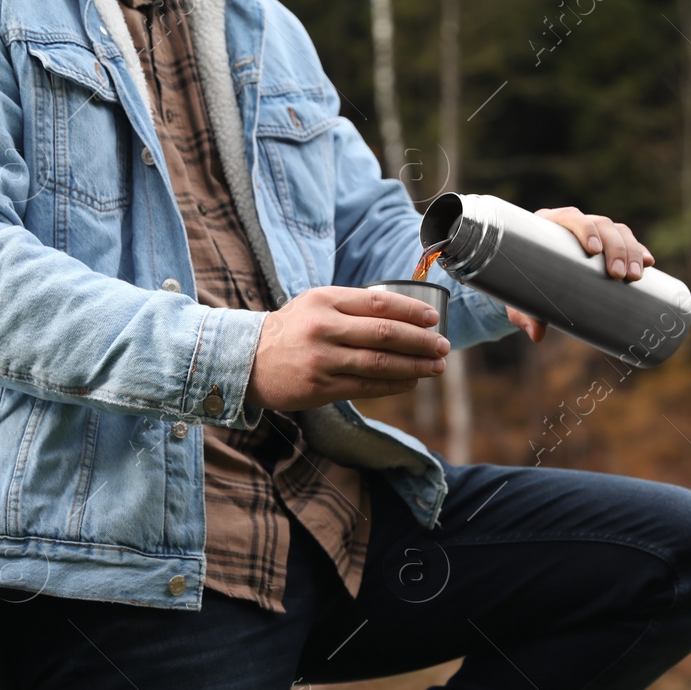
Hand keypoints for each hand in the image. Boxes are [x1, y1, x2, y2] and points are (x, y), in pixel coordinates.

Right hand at [246, 286, 449, 411]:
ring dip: (414, 366)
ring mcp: (322, 360)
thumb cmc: (290, 330)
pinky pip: (366, 387)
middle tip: (443, 346)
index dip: (411, 311)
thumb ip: (351, 306)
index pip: (378, 303)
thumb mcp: (314, 305)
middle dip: (421, 341)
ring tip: (435, 367)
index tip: (433, 319)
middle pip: (384, 334)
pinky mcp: (320, 388)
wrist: (247, 360)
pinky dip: (393, 385)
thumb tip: (403, 315)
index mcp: (324, 300)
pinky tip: (410, 381)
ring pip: (379, 363)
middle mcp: (323, 328)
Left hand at [506, 207, 655, 342]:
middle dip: (615, 248)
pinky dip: (638, 250)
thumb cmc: (522, 285)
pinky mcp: (605, 246)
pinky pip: (626, 241)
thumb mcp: (521, 298)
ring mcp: (591, 233)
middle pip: (601, 225)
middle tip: (618, 275)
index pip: (571, 217)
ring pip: (617, 232)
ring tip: (636, 276)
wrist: (528, 281)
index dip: (585, 228)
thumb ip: (525, 314)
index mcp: (548, 225)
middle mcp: (572, 225)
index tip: (593, 250)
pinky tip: (649, 262)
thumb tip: (537, 334)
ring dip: (631, 251)